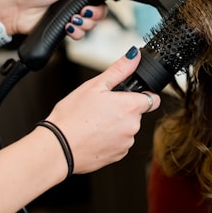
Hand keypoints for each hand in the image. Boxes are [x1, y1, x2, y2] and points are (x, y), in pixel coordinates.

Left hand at [0, 0, 106, 38]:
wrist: (18, 10)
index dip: (100, 2)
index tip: (92, 3)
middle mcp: (76, 3)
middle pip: (98, 13)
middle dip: (94, 15)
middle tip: (83, 12)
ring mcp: (71, 16)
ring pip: (90, 25)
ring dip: (84, 25)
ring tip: (72, 20)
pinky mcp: (65, 28)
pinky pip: (79, 35)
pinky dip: (76, 33)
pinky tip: (67, 27)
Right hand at [45, 47, 160, 173]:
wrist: (58, 148)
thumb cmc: (72, 117)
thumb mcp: (94, 86)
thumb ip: (119, 70)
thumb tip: (134, 56)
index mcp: (129, 107)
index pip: (152, 99)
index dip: (142, 95)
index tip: (129, 96)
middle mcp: (132, 126)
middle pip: (137, 114)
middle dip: (123, 110)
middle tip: (101, 108)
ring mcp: (126, 143)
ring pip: (127, 129)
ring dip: (116, 125)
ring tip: (94, 123)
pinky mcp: (118, 156)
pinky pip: (119, 143)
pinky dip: (110, 139)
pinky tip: (93, 135)